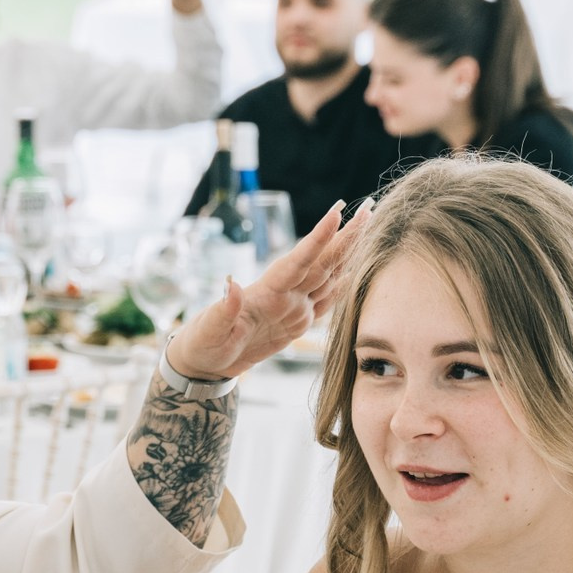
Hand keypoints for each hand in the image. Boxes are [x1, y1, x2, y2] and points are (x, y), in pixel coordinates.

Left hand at [167, 200, 359, 380]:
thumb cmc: (202, 344)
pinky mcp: (296, 322)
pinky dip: (343, 285)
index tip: (336, 215)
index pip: (298, 262)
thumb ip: (223, 309)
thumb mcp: (209, 331)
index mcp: (266, 292)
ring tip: (370, 229)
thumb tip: (230, 284)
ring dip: (348, 253)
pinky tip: (356, 272)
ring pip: (327, 276)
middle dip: (345, 237)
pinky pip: (324, 300)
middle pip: (321, 262)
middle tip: (369, 210)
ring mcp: (292, 307)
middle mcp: (284, 295)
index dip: (317, 240)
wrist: (204, 361)